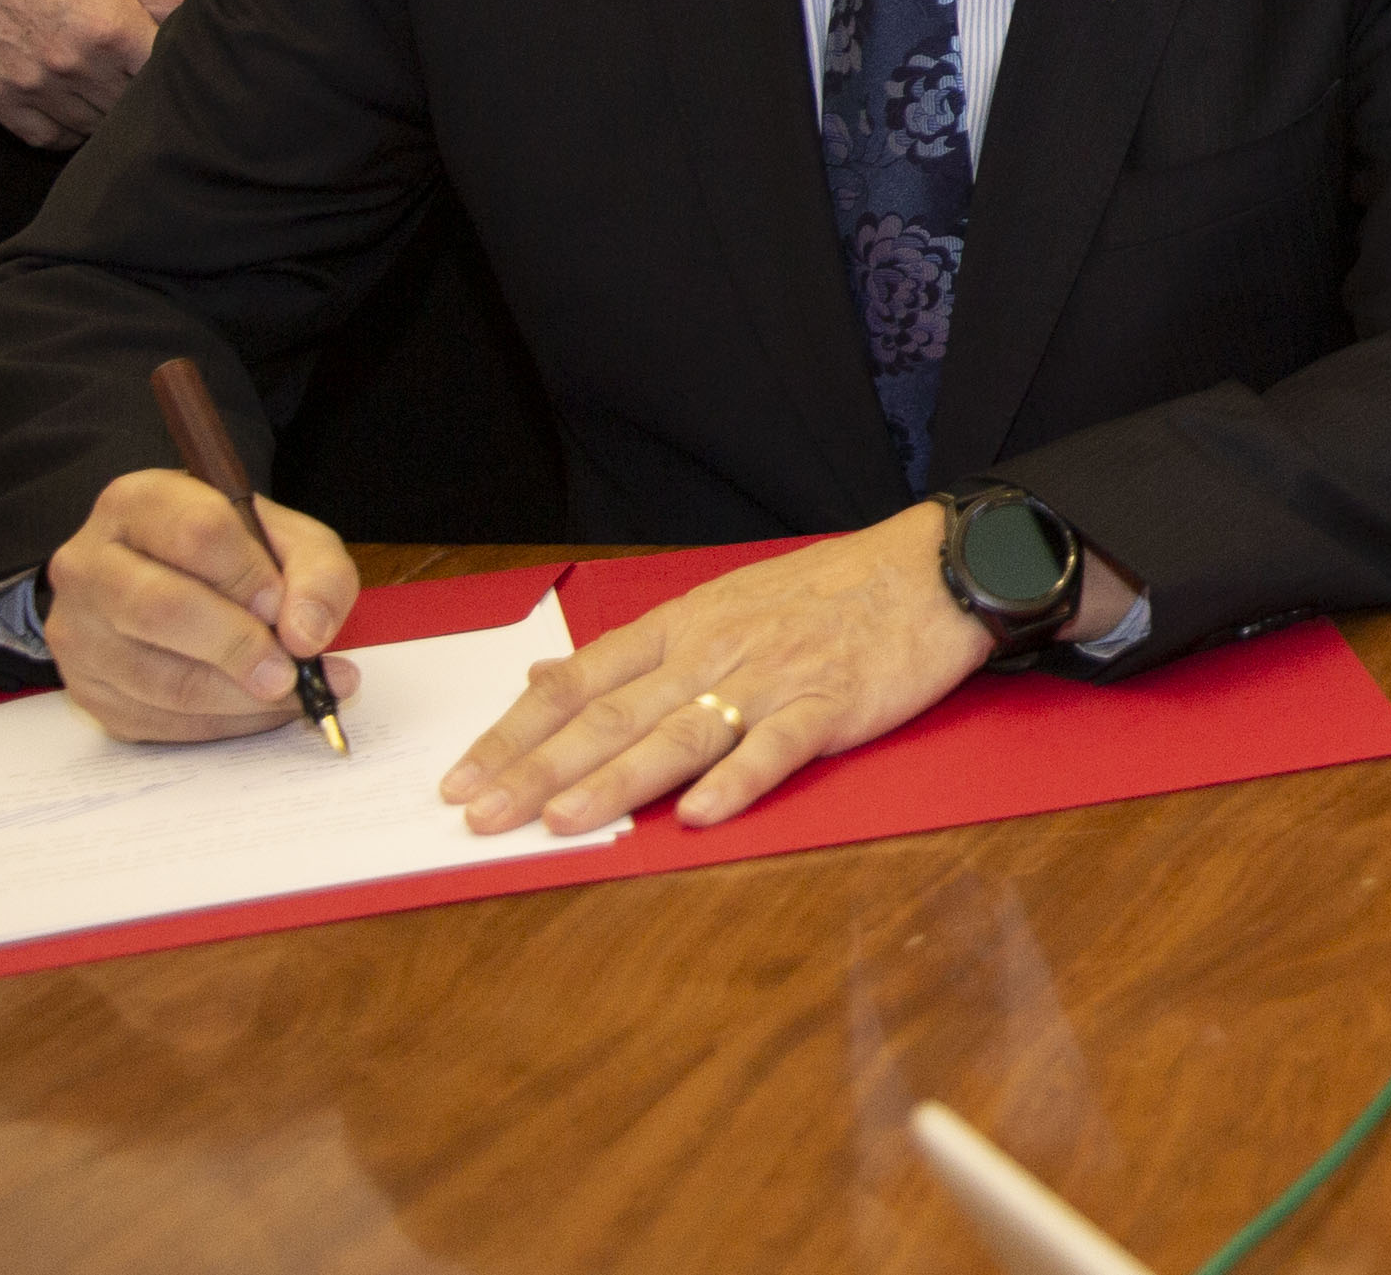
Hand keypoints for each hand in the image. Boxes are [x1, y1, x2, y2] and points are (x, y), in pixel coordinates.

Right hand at [0, 0, 157, 147]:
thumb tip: (173, 15)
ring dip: (103, 114)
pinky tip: (73, 114)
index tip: (164, 61)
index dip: (168, 67)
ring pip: (92, 126)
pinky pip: (45, 136)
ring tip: (104, 95)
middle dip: (137, 93)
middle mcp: (76, 64)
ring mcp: (35, 84)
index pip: (162, 72)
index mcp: (113, 28)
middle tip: (133, 79)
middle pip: (129, 105)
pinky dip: (64, 131)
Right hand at [47, 465, 366, 742]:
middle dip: (238, 647)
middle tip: (291, 672)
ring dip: (236, 698)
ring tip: (290, 694)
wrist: (169, 579)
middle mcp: (88, 563)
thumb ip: (316, 574)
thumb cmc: (233, 554)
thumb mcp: (288, 539)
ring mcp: (76, 630)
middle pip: (162, 608)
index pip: (197, 532)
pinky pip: (151, 719)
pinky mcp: (82, 688)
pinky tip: (254, 710)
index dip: (248, 574)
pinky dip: (216, 724)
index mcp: (139, 502)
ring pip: (156, 678)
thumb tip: (306, 637)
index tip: (280, 605)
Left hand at [443, 503, 1055, 837]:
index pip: (579, 683)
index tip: (460, 777)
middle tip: (479, 815)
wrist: (930, 569)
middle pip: (612, 716)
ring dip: (617, 781)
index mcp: (681, 628)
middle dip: (539, 769)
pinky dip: (737, 781)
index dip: (515, 733)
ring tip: (563, 822)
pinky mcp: (830, 704)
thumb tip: (542, 680)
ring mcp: (771, 680)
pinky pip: (777, 747)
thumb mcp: (718, 606)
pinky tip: (699, 816)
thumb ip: (632, 654)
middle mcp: (713, 653)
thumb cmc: (825, 593)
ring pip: (679, 734)